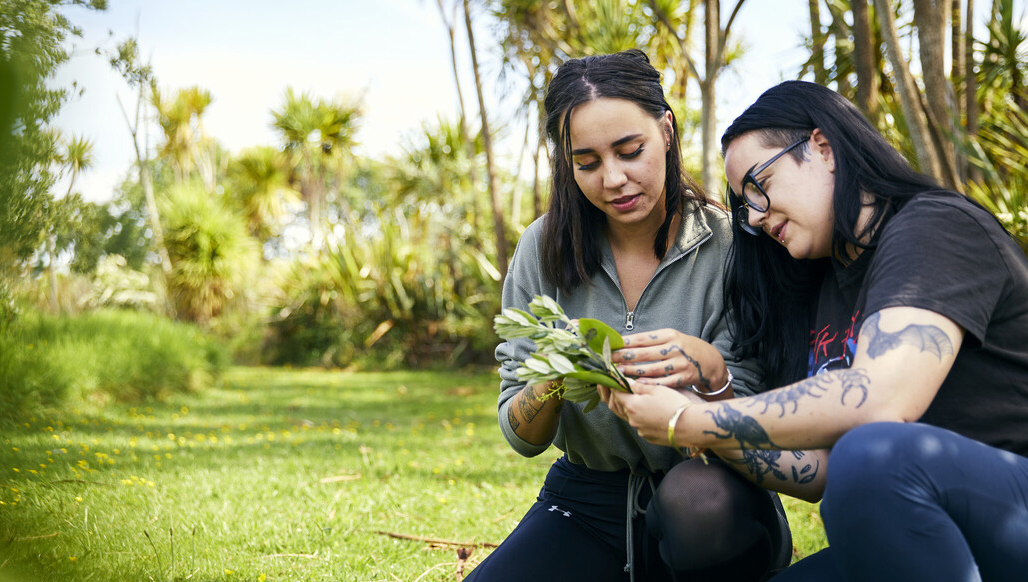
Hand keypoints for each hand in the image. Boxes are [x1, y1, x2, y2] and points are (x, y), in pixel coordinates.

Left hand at [608, 379, 703, 445]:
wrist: (692, 426)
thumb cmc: (675, 404)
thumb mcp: (656, 389)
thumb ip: (637, 385)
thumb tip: (623, 380)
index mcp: (632, 405)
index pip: (615, 392)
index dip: (612, 384)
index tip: (612, 377)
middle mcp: (632, 420)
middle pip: (616, 406)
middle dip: (614, 396)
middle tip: (614, 387)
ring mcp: (640, 430)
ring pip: (627, 417)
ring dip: (625, 407)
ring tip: (629, 398)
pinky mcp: (649, 437)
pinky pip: (638, 425)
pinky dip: (638, 417)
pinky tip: (645, 411)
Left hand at [612, 329, 729, 396]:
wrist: (711, 362)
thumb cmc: (684, 349)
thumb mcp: (671, 339)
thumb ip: (651, 341)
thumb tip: (624, 342)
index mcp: (669, 335)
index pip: (643, 338)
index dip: (625, 343)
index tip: (610, 345)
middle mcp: (674, 348)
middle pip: (644, 353)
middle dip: (624, 357)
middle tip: (607, 360)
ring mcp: (680, 364)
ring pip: (652, 369)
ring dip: (633, 371)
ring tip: (618, 372)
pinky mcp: (684, 378)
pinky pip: (664, 382)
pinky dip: (650, 384)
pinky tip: (636, 385)